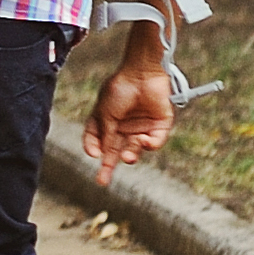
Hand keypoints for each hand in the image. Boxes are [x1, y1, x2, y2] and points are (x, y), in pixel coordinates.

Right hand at [84, 44, 176, 185]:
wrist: (142, 73)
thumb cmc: (119, 89)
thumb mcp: (104, 113)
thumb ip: (104, 135)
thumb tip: (100, 155)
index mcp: (108, 120)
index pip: (98, 140)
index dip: (94, 149)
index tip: (94, 156)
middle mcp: (124, 125)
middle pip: (115, 150)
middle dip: (109, 165)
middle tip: (102, 180)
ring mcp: (142, 126)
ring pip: (135, 149)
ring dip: (130, 154)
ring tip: (127, 157)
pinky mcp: (160, 126)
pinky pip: (155, 143)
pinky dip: (149, 145)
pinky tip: (143, 140)